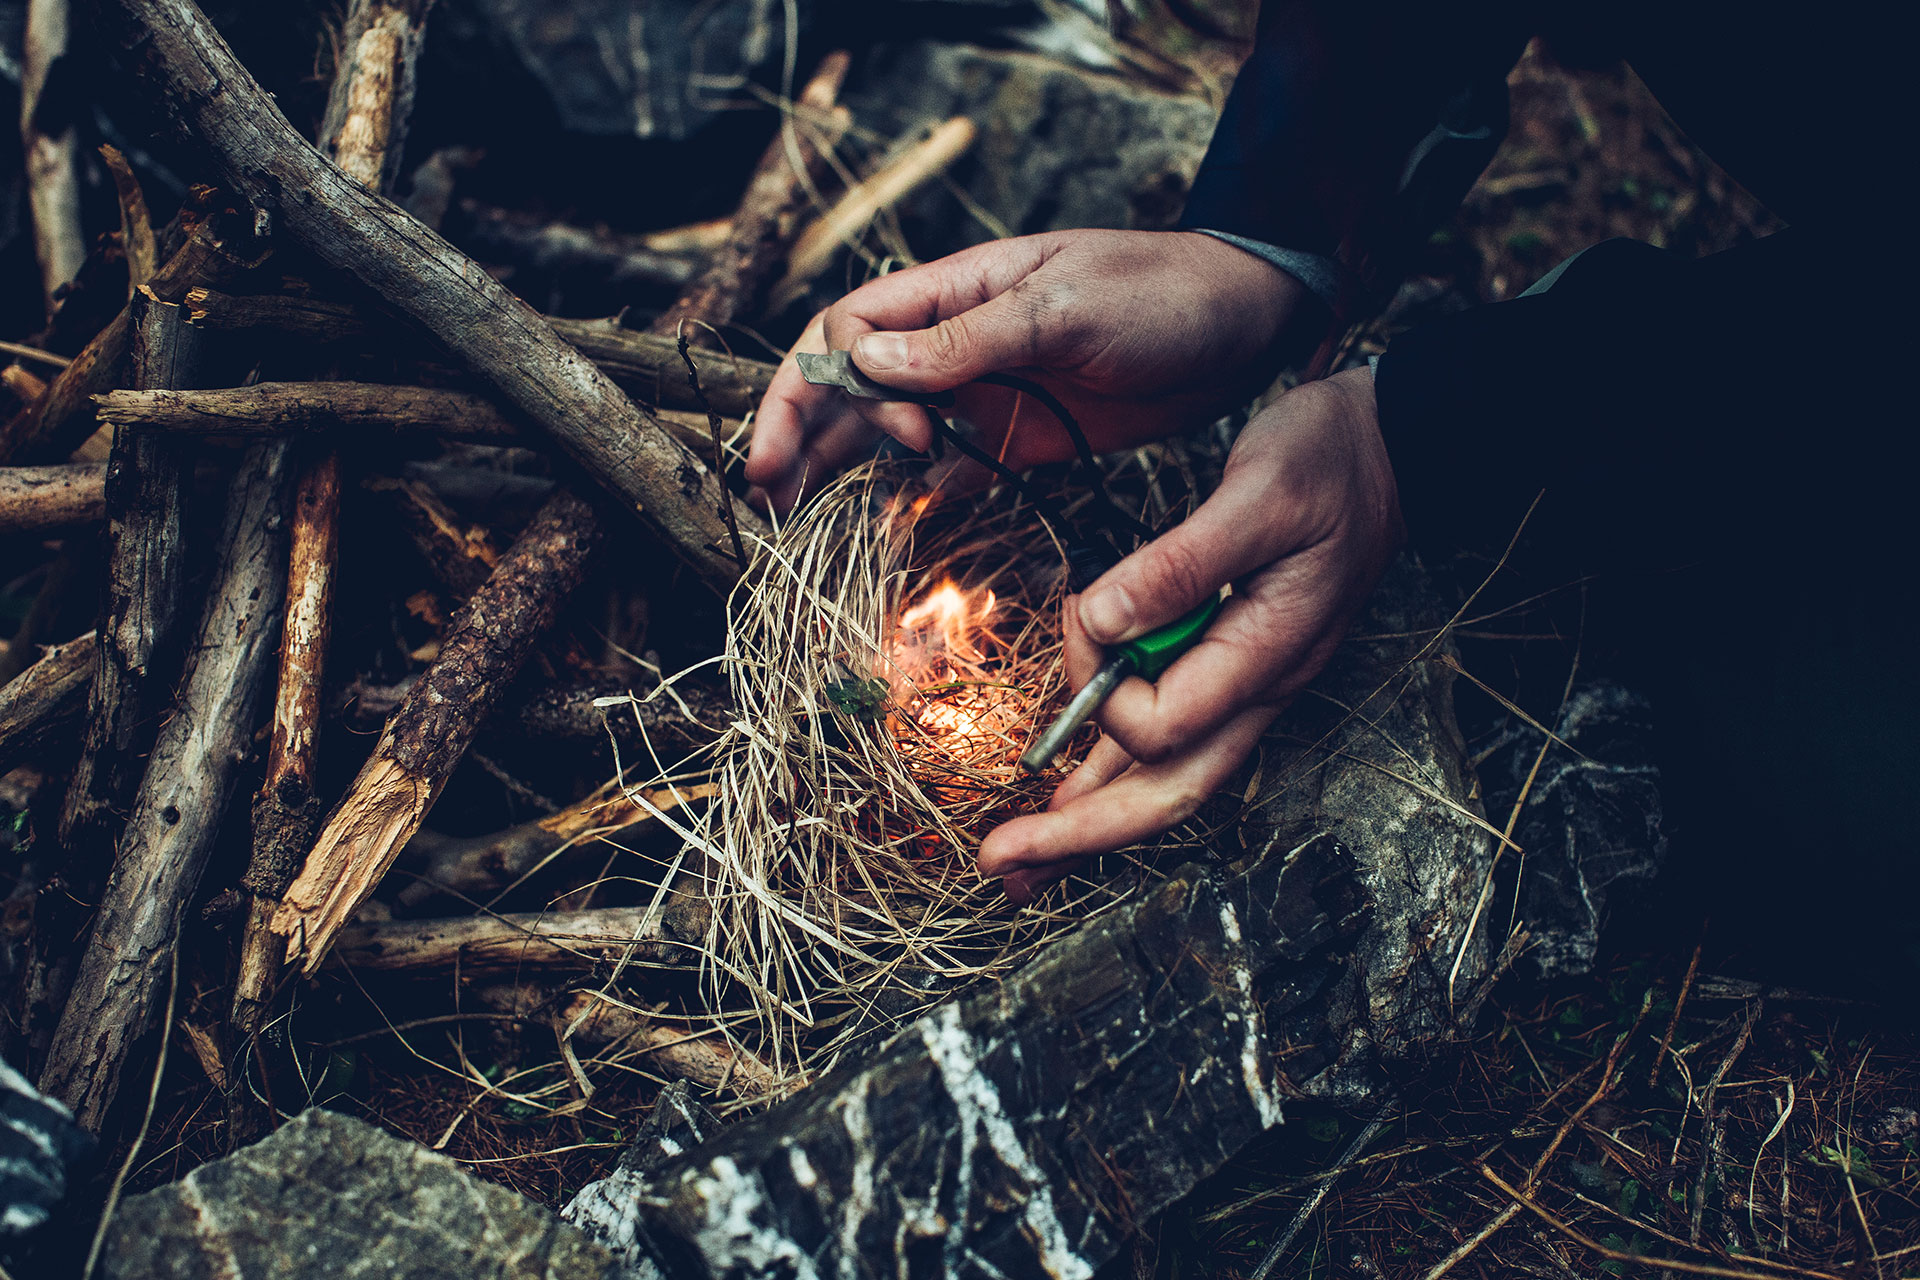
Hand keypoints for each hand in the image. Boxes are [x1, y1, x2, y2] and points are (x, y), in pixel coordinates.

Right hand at [744, 229, 1321, 510]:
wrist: (1250, 326)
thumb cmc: (1164, 293)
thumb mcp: (1065, 308)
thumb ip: (967, 339)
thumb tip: (866, 360)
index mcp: (956, 291)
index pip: (851, 331)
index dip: (838, 385)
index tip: (892, 436)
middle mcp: (955, 343)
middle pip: (849, 383)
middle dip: (801, 432)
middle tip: (766, 493)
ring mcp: (983, 393)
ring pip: (885, 430)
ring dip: (839, 469)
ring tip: (796, 518)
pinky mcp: (1018, 438)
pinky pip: (946, 469)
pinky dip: (909, 496)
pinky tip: (883, 528)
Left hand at [979, 366, 1402, 903]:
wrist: (1389, 449)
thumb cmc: (1332, 463)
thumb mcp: (1260, 494)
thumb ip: (1181, 563)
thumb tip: (1105, 621)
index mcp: (1267, 657)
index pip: (1163, 724)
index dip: (1101, 683)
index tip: (1086, 610)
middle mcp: (1257, 689)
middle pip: (1167, 794)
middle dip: (1083, 836)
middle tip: (1003, 862)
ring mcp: (1246, 685)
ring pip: (1164, 778)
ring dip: (1090, 820)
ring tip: (1023, 858)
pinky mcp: (1230, 665)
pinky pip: (1169, 736)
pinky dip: (1114, 768)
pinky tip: (1073, 796)